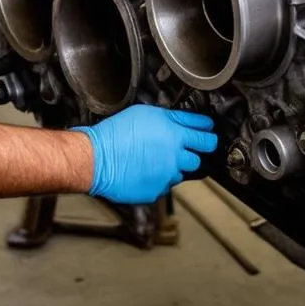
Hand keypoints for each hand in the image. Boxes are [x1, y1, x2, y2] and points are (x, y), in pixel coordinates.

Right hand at [74, 106, 217, 204]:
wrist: (96, 159)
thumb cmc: (116, 134)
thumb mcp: (147, 113)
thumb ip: (172, 118)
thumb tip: (187, 121)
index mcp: (175, 135)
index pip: (206, 136)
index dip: (208, 134)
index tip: (207, 133)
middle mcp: (175, 157)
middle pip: (198, 157)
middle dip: (193, 152)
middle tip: (182, 147)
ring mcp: (166, 176)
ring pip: (180, 172)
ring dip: (173, 166)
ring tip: (154, 159)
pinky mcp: (156, 191)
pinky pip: (164, 185)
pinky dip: (158, 179)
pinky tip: (144, 170)